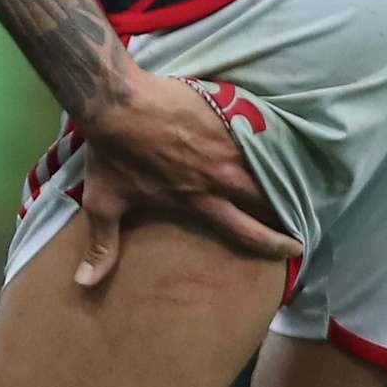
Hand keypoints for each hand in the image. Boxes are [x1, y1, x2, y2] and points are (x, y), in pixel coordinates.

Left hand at [69, 67, 300, 289]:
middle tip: (301, 209)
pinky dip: (272, 138)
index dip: (273, 243)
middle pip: (267, 196)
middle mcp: (220, 176)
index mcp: (198, 200)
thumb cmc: (111, 153)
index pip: (245, 230)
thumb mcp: (104, 203)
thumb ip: (102, 246)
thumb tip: (85, 284)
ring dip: (283, 172)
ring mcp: (226, 142)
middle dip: (286, 205)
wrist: (116, 102)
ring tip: (299, 175)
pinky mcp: (226, 113)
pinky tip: (282, 137)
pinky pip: (259, 130)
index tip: (294, 248)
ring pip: (268, 163)